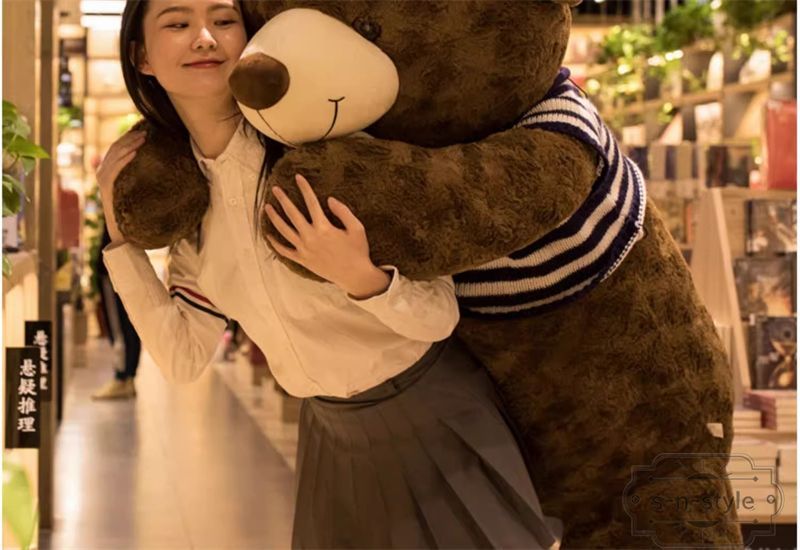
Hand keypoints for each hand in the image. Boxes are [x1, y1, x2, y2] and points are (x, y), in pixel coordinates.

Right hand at [96, 129, 146, 242]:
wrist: (122, 231)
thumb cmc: (131, 210)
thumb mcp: (133, 188)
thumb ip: (133, 175)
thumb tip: (144, 160)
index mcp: (106, 170)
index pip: (116, 148)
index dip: (128, 137)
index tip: (142, 130)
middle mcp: (101, 172)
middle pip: (115, 148)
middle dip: (130, 138)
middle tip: (146, 131)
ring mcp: (102, 179)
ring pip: (115, 155)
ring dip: (130, 145)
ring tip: (143, 138)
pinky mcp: (105, 187)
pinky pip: (115, 169)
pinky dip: (124, 159)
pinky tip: (135, 153)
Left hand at [264, 174, 390, 298]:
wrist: (355, 276)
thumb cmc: (358, 251)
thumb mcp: (357, 228)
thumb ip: (343, 211)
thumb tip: (329, 200)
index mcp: (324, 227)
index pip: (311, 202)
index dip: (304, 188)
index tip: (298, 177)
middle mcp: (311, 237)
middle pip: (292, 214)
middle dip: (283, 199)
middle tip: (276, 189)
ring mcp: (304, 250)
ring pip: (284, 231)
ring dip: (274, 218)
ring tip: (267, 207)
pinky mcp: (303, 260)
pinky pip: (285, 251)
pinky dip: (275, 244)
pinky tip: (269, 235)